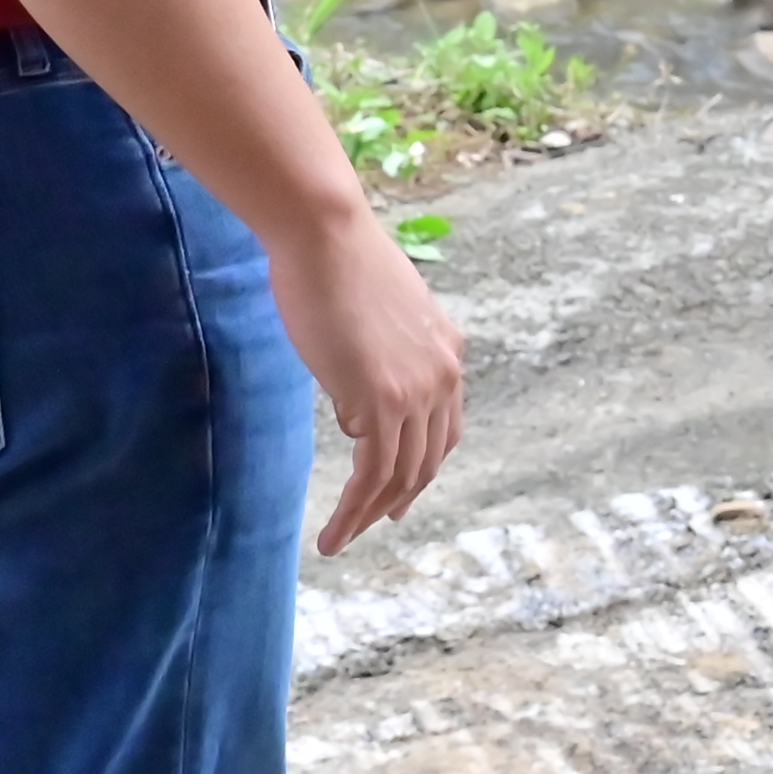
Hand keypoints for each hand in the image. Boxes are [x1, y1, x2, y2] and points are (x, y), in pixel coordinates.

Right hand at [268, 207, 466, 555]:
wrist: (324, 233)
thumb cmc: (334, 262)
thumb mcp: (375, 316)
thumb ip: (380, 356)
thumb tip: (358, 405)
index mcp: (448, 352)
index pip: (443, 429)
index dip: (420, 466)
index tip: (397, 493)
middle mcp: (445, 374)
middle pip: (428, 460)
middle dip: (397, 499)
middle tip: (370, 525)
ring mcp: (417, 390)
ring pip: (400, 476)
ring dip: (367, 516)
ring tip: (338, 540)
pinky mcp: (382, 400)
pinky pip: (372, 475)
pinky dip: (352, 511)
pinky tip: (331, 534)